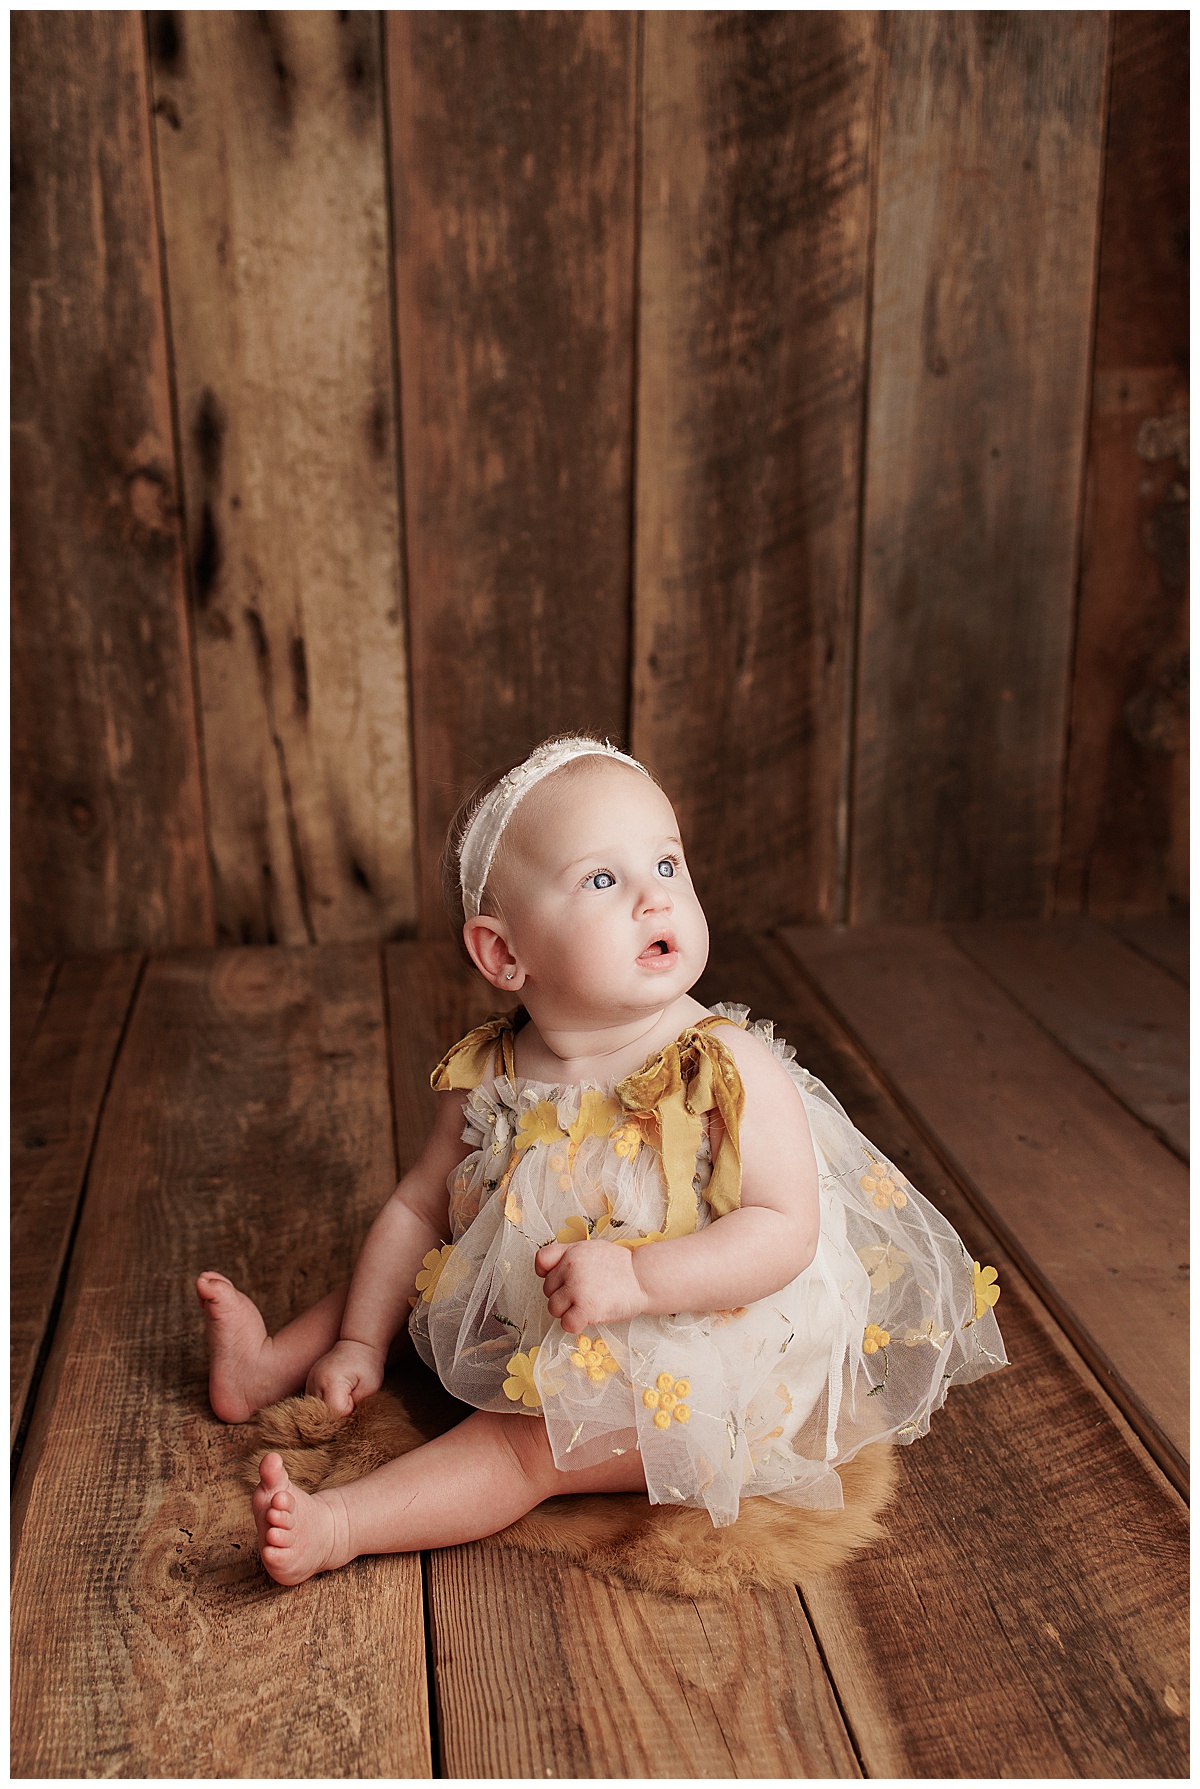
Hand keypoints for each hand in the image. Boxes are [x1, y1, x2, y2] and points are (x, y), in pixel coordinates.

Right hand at [305, 1338, 384, 1414]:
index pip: (334, 1413)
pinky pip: (311, 1404)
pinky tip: (333, 1401)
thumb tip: (344, 1420)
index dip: (346, 1414)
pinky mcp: (309, 1383)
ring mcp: (310, 1382)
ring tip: (342, 1403)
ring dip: (327, 1412)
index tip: (355, 1405)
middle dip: (336, 1416)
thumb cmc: (367, 1365)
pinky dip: (322, 1407)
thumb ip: (356, 1405)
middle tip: (350, 1407)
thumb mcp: (370, 1387)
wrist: (358, 1344)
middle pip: (320, 1414)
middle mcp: (315, 1382)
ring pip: (313, 1411)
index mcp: (331, 1382)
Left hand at [534, 1239, 648, 1332]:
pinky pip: (566, 1324)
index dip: (546, 1272)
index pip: (541, 1260)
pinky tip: (587, 1318)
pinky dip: (574, 1325)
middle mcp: (570, 1268)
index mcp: (572, 1252)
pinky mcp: (585, 1309)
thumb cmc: (622, 1267)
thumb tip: (551, 1269)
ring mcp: (576, 1289)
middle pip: (548, 1289)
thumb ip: (571, 1255)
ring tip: (587, 1305)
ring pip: (553, 1308)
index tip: (559, 1280)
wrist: (643, 1278)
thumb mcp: (593, 1249)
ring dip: (567, 1311)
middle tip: (584, 1294)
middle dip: (562, 1295)